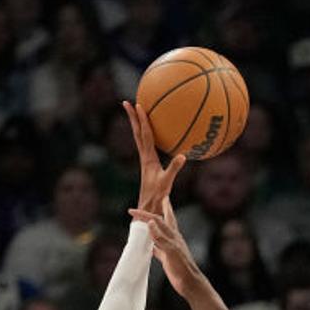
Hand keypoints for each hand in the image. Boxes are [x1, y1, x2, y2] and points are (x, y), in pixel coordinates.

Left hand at [125, 100, 184, 214]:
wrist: (149, 207)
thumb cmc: (157, 196)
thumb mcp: (167, 182)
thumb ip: (174, 169)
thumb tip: (183, 156)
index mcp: (149, 158)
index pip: (145, 135)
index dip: (142, 120)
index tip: (138, 105)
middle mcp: (144, 157)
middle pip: (137, 132)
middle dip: (132, 117)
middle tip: (126, 103)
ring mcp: (145, 160)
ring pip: (139, 137)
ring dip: (136, 124)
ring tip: (135, 112)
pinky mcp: (148, 165)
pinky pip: (147, 144)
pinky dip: (146, 135)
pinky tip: (151, 132)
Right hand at [130, 199, 201, 297]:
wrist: (188, 282)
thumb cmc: (182, 266)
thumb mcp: (170, 250)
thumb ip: (160, 237)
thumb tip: (150, 222)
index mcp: (173, 234)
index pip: (156, 219)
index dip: (144, 214)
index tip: (132, 211)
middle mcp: (172, 238)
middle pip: (165, 220)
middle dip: (163, 209)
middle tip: (164, 199)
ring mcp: (169, 247)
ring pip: (161, 233)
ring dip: (155, 226)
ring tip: (152, 220)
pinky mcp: (167, 258)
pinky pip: (157, 248)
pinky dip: (152, 245)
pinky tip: (148, 246)